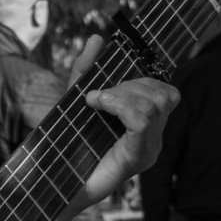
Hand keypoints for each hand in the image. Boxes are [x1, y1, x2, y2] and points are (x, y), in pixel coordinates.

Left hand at [69, 37, 178, 207]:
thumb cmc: (68, 144)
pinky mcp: (137, 159)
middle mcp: (153, 137)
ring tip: (95, 101)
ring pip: (153, 105)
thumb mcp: (74, 100)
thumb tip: (97, 37)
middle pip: (162, 94)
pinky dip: (120, 106)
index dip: (140, 79)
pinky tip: (99, 106)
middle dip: (128, 85)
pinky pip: (142, 122)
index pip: (164, 91)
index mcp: (145, 125)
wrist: (56, 183)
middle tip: (98, 95)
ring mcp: (148, 149)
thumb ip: (84, 69)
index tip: (105, 85)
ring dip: (121, 94)